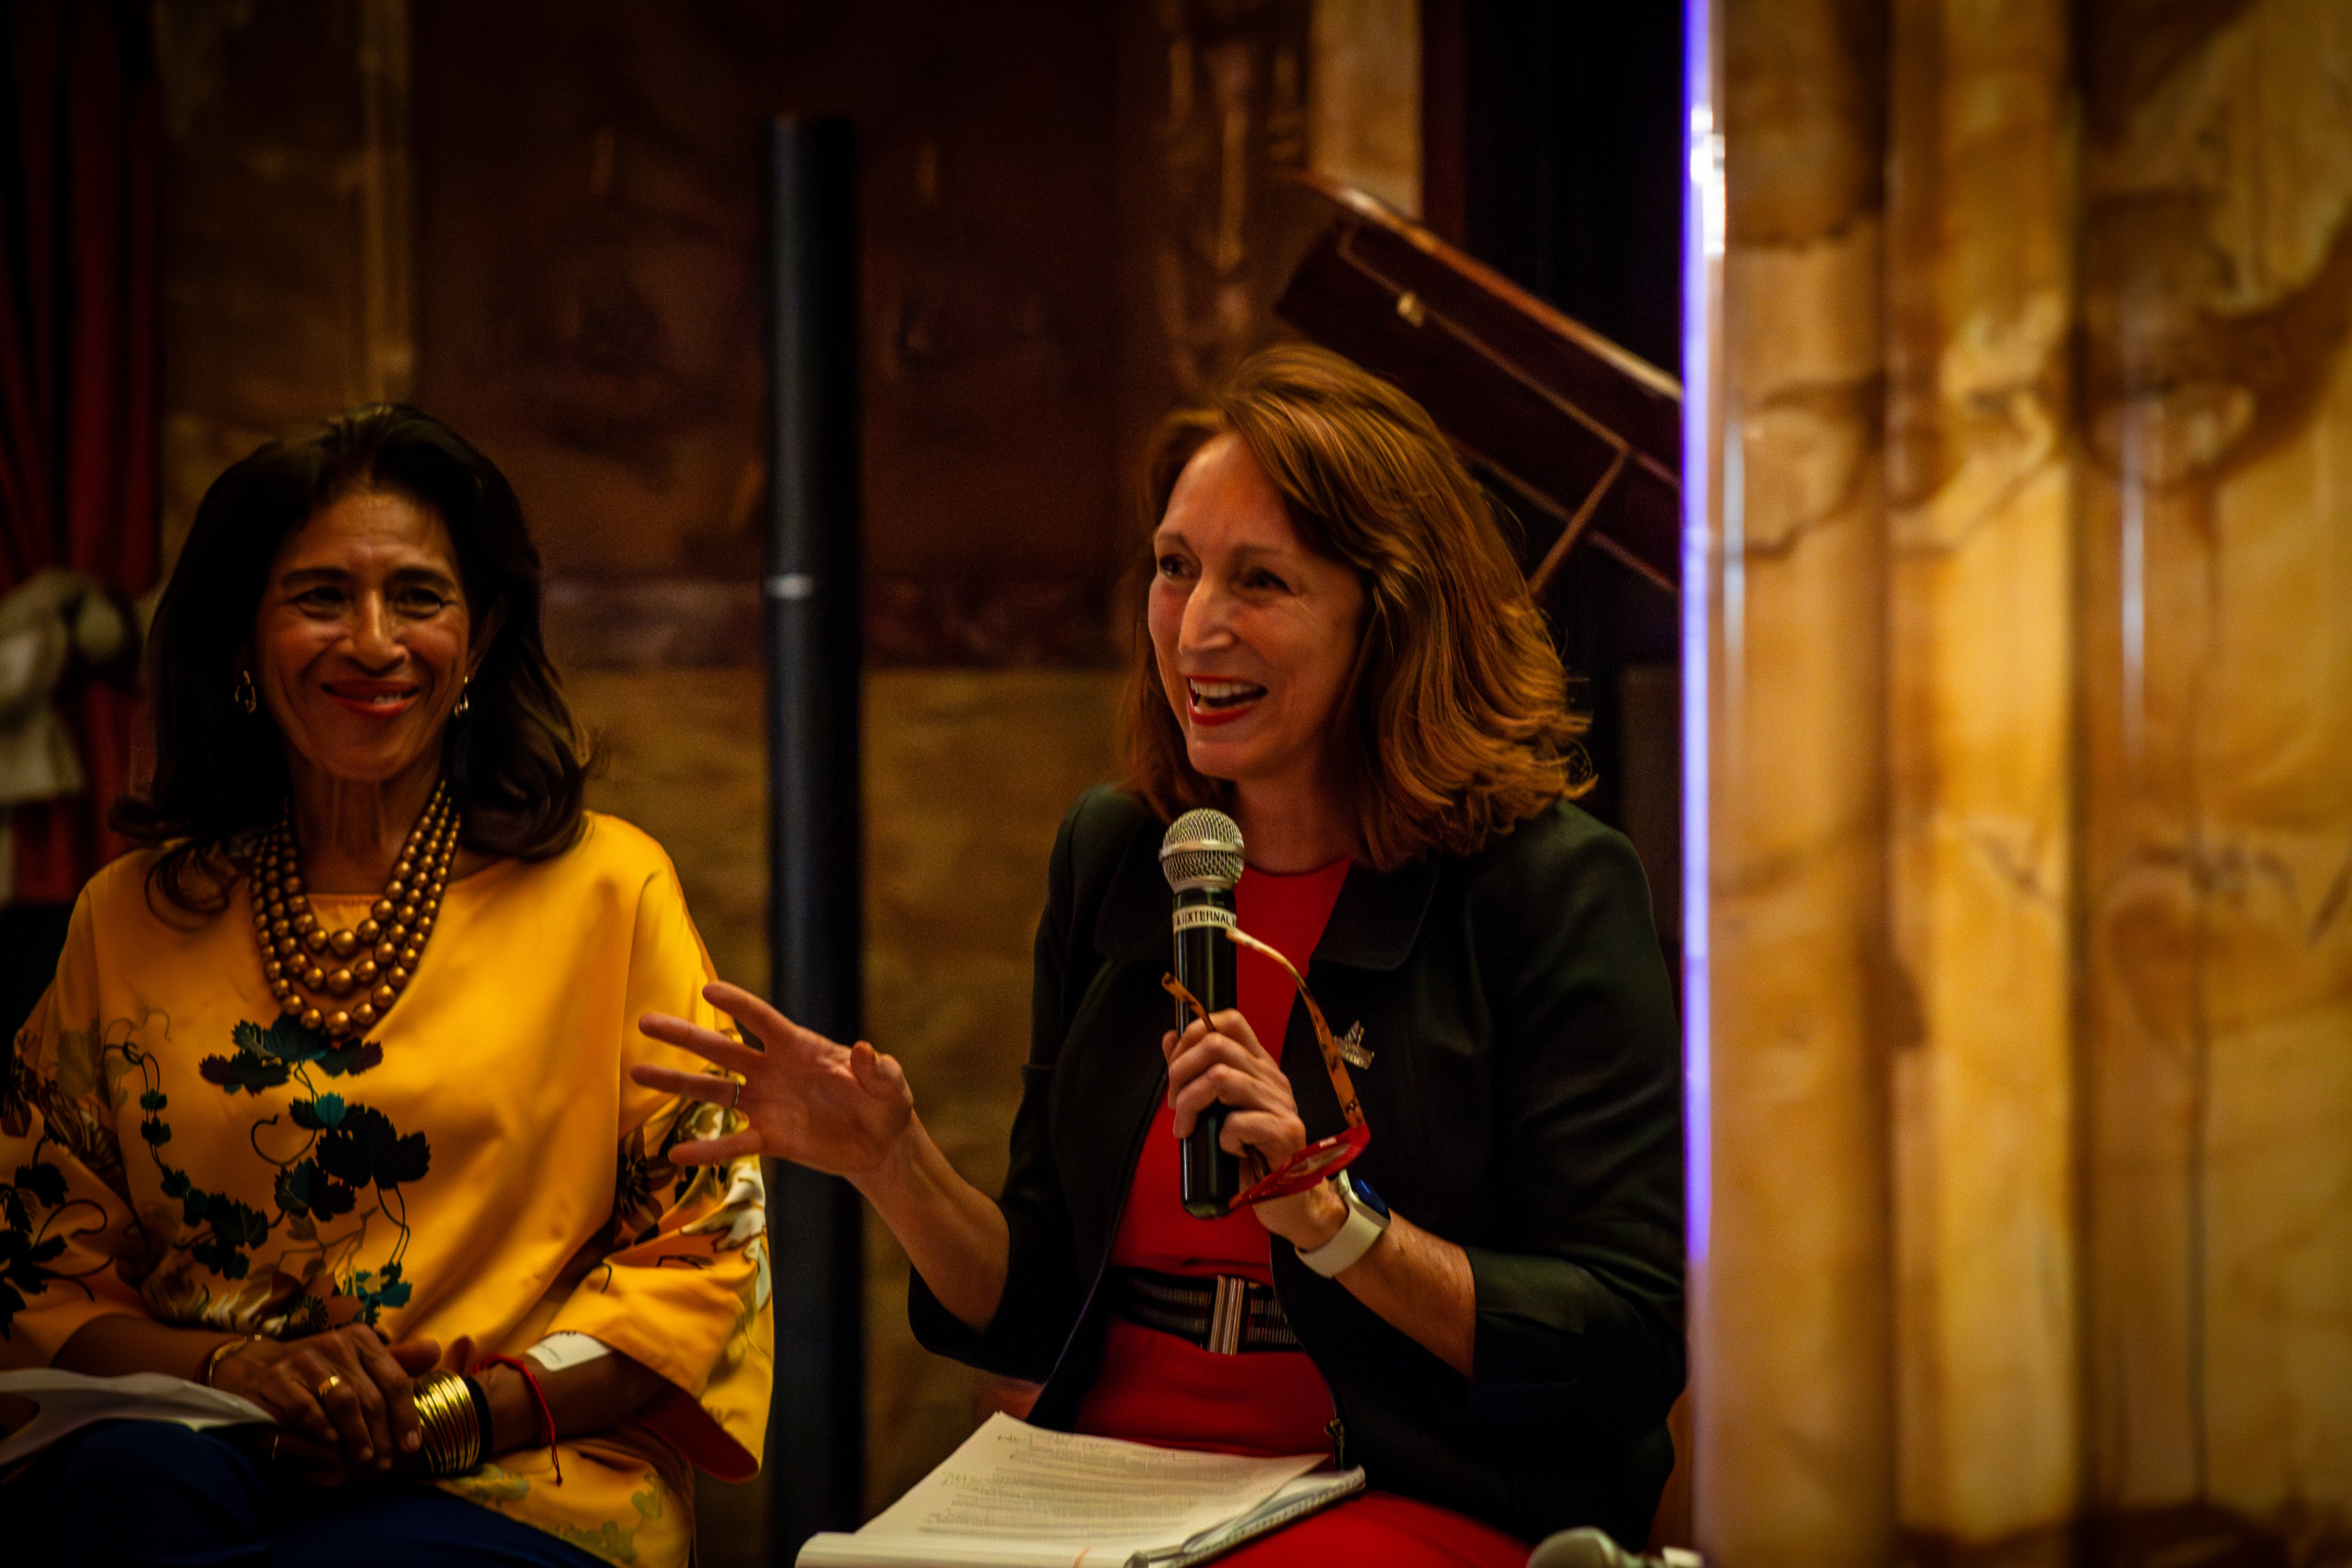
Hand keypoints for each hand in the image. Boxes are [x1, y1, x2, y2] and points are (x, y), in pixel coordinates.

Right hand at [212, 1326, 439, 1482]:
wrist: (252, 1367)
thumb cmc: (316, 1371)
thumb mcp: (355, 1361)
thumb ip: (394, 1362)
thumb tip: (435, 1351)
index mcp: (360, 1339)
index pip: (395, 1380)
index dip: (407, 1416)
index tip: (412, 1446)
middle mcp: (335, 1345)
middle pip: (371, 1397)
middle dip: (382, 1434)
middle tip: (387, 1462)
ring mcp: (305, 1360)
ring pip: (344, 1402)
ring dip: (357, 1434)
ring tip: (363, 1458)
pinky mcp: (278, 1378)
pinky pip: (305, 1408)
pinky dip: (321, 1428)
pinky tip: (331, 1443)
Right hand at [634, 980, 914, 1179]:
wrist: (881, 1145)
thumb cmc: (885, 1105)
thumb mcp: (891, 1086)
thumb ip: (879, 1069)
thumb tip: (864, 1050)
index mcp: (801, 1047)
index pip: (763, 1020)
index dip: (738, 1005)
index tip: (708, 989)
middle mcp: (774, 1071)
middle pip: (722, 1050)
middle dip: (685, 1035)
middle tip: (646, 1021)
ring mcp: (766, 1104)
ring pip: (713, 1091)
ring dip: (676, 1083)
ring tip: (637, 1072)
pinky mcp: (769, 1138)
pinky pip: (732, 1143)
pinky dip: (707, 1150)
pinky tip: (675, 1156)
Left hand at [1162, 1010, 1341, 1245]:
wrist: (1286, 1201)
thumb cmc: (1250, 1156)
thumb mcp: (1218, 1110)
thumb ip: (1197, 1072)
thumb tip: (1170, 1037)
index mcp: (1259, 1067)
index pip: (1229, 1021)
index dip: (1193, 1034)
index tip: (1175, 1069)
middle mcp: (1273, 1078)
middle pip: (1217, 1044)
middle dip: (1180, 1071)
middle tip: (1173, 1104)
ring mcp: (1282, 1104)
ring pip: (1221, 1077)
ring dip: (1191, 1104)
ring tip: (1185, 1129)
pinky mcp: (1284, 1134)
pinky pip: (1238, 1122)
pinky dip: (1221, 1137)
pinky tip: (1226, 1150)